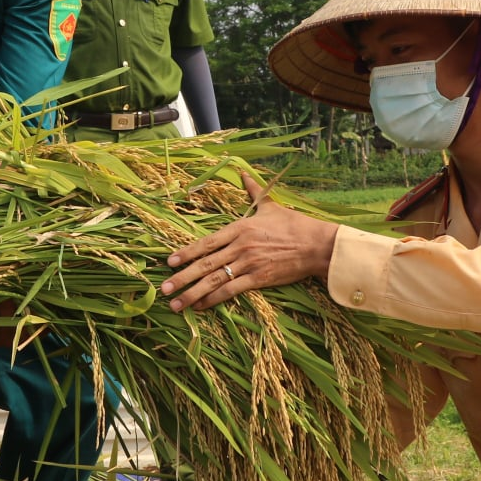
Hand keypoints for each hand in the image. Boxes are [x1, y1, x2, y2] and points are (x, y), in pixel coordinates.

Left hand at [160, 174, 336, 310]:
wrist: (317, 245)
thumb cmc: (294, 224)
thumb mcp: (270, 205)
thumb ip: (252, 191)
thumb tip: (242, 173)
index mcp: (239, 228)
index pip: (206, 242)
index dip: (185, 252)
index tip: (169, 261)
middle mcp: (239, 246)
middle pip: (204, 264)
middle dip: (181, 278)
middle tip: (163, 289)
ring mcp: (248, 264)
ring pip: (214, 280)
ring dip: (192, 293)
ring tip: (176, 304)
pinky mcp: (259, 279)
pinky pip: (232, 291)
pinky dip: (215, 300)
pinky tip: (201, 307)